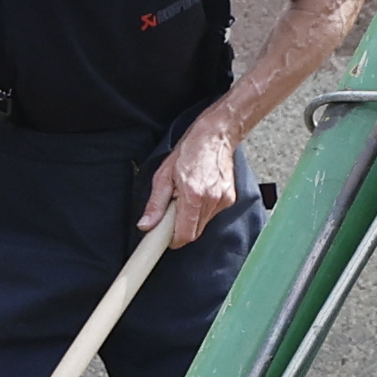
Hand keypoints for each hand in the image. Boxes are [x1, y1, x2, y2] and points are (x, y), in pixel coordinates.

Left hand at [148, 112, 246, 244]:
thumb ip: (155, 204)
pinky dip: (202, 210)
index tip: (164, 240)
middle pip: (193, 232)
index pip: (184, 235)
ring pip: (202, 224)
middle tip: (173, 209)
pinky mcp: (230, 199)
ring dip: (191, 218)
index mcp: (193, 196)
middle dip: (180, 227)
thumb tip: (146, 225)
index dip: (172, 241)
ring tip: (186, 196)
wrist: (216, 135)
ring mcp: (223, 200)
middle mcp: (211, 200)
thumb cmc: (189, 150)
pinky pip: (212, 215)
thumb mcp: (163, 175)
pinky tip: (199, 193)